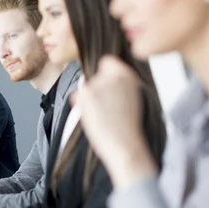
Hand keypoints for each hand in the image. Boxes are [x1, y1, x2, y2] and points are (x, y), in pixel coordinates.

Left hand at [71, 56, 156, 187]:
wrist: (124, 145)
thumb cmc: (128, 127)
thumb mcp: (132, 97)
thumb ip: (119, 83)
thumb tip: (103, 76)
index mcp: (128, 75)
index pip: (107, 62)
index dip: (104, 74)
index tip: (105, 87)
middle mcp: (114, 76)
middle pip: (93, 76)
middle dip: (95, 90)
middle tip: (105, 108)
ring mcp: (99, 84)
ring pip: (84, 87)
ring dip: (87, 100)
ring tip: (101, 116)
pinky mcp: (87, 94)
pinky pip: (76, 97)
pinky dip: (80, 107)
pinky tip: (94, 119)